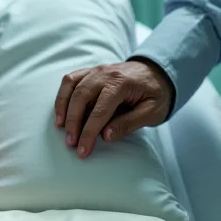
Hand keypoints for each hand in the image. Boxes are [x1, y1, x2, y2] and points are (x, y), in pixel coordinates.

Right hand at [54, 58, 174, 157]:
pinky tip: (61, 112)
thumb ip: (129, 123)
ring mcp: (96, 70)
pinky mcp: (90, 71)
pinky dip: (62, 95)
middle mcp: (106, 73)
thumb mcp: (152, 112)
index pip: (100, 110)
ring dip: (63, 108)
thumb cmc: (157, 94)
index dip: (89, 132)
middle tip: (70, 143)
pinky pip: (70, 80)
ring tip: (61, 128)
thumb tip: (106, 136)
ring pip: (72, 87)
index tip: (83, 150)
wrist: (159, 71)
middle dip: (73, 122)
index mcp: (122, 83)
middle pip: (81, 97)